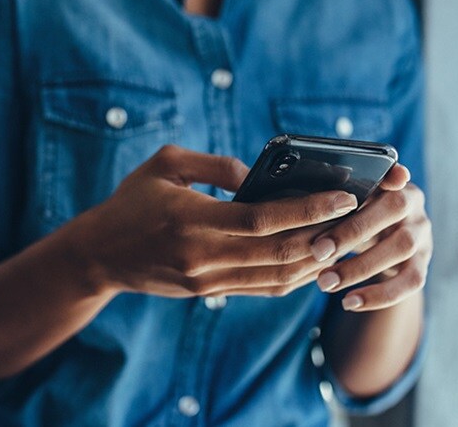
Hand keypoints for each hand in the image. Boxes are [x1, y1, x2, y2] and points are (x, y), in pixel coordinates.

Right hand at [74, 145, 359, 297]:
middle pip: (280, 252)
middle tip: (358, 217)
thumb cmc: (131, 201)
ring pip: (277, 276)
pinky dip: (293, 276)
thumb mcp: (166, 164)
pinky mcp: (208, 293)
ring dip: (315, 260)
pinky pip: (262, 288)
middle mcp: (204, 256)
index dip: (309, 209)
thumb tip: (259, 175)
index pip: (264, 219)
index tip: (343, 196)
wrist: (99, 255)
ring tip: (344, 238)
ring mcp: (207, 280)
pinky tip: (314, 259)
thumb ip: (215, 165)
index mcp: (193, 220)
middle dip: (325, 236)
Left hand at [309, 164, 431, 311]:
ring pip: (401, 248)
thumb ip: (331, 196)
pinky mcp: (423, 264)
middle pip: (392, 210)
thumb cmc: (353, 215)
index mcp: (392, 181)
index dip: (389, 173)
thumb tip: (296, 199)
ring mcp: (422, 234)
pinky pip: (410, 282)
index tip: (374, 180)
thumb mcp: (345, 202)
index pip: (392, 172)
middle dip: (352, 231)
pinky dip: (379, 295)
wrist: (382, 241)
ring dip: (359, 267)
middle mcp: (413, 203)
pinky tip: (349, 302)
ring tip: (325, 283)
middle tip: (318, 251)